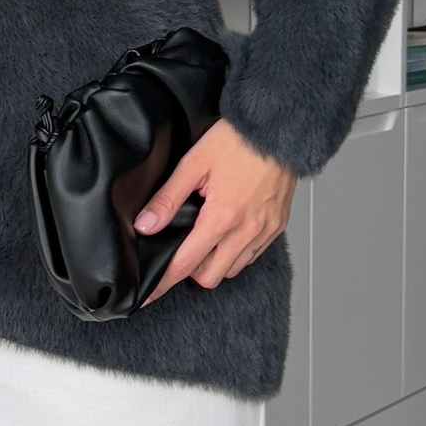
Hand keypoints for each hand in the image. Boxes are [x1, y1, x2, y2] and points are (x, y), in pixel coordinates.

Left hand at [137, 119, 294, 303]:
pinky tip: (227, 233)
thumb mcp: (194, 164)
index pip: (185, 265)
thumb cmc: (238, 140)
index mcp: (223, 218)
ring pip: (233, 269)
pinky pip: (252, 255)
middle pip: (210, 277)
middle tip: (179, 252)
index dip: (162, 283)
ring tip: (203, 239)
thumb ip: (167, 199)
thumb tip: (146, 225)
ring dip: (214, 262)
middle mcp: (247, 231)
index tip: (147, 297)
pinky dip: (236, 253)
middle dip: (190, 271)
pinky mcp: (277, 226)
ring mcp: (265, 231)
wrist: (279, 128)